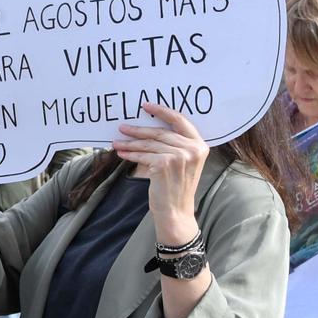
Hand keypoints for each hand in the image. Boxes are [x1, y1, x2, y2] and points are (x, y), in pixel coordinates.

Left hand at [114, 102, 206, 245]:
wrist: (176, 212)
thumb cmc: (176, 188)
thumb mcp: (183, 163)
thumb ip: (175, 145)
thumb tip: (148, 130)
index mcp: (200, 145)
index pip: (180, 121)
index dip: (162, 111)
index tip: (146, 105)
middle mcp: (193, 149)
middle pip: (160, 132)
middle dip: (138, 130)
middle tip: (122, 127)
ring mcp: (180, 156)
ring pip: (149, 144)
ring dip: (130, 143)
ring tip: (117, 142)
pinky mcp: (165, 164)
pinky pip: (143, 155)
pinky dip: (131, 154)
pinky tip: (121, 153)